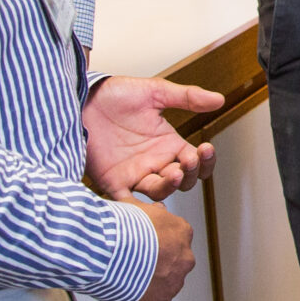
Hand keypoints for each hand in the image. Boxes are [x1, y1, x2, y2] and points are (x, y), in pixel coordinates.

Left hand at [84, 75, 223, 199]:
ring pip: (160, 191)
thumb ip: (187, 97)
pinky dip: (137, 209)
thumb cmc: (115, 94)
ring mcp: (134, 172)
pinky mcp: (112, 181)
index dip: (205, 160)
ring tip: (175, 173)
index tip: (205, 148)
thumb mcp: (155, 91)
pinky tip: (149, 205)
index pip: (195, 161)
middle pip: (182, 181)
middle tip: (189, 161)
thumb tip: (218, 99)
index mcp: (167, 143)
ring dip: (171, 186)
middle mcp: (154, 161)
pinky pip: (127, 201)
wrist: (81, 98)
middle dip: (190, 174)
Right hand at [122, 198, 194, 300]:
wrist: (107, 248)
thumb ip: (151, 211)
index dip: (156, 244)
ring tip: (126, 280)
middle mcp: (185, 258)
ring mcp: (174, 283)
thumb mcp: (138, 206)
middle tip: (132, 263)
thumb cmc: (119, 224)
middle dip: (157, 265)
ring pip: (166, 286)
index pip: (175, 240)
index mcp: (182, 231)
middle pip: (174, 264)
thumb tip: (156, 209)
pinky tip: (132, 300)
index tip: (140, 245)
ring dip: (151, 285)